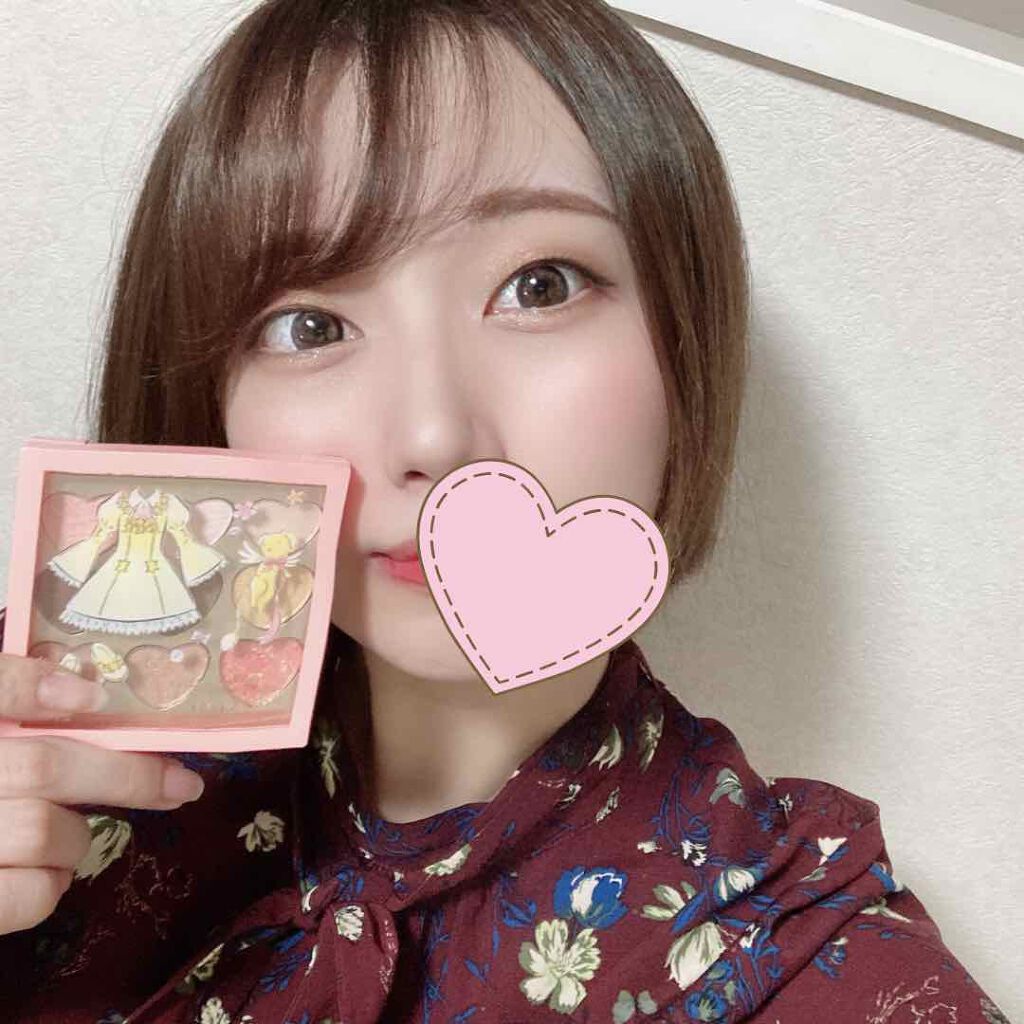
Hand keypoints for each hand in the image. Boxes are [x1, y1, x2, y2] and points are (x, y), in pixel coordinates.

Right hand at [0, 652, 204, 934]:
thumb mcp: (4, 739)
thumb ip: (19, 706)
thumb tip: (88, 692)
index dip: (31, 686)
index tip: (95, 696)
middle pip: (42, 766)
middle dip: (125, 775)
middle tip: (181, 782)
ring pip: (44, 830)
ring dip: (76, 835)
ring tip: (67, 835)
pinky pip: (31, 894)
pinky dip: (53, 883)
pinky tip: (45, 874)